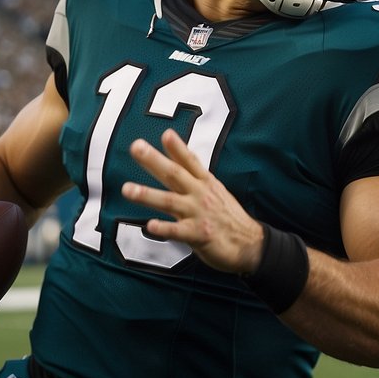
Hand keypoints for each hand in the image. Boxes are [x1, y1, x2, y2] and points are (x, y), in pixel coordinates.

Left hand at [122, 131, 263, 274]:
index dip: (178, 147)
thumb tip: (182, 156)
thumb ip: (197, 175)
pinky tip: (150, 226)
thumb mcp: (216, 190)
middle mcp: (201, 195)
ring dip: (147, 194)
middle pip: (174, 174)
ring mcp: (199, 214)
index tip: (166, 134)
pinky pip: (177, 231)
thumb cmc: (229, 217)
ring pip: (169, 201)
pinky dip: (164, 228)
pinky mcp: (198, 235)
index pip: (190, 161)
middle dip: (154, 160)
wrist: (250, 244)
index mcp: (206, 183)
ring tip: (128, 189)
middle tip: (136, 148)